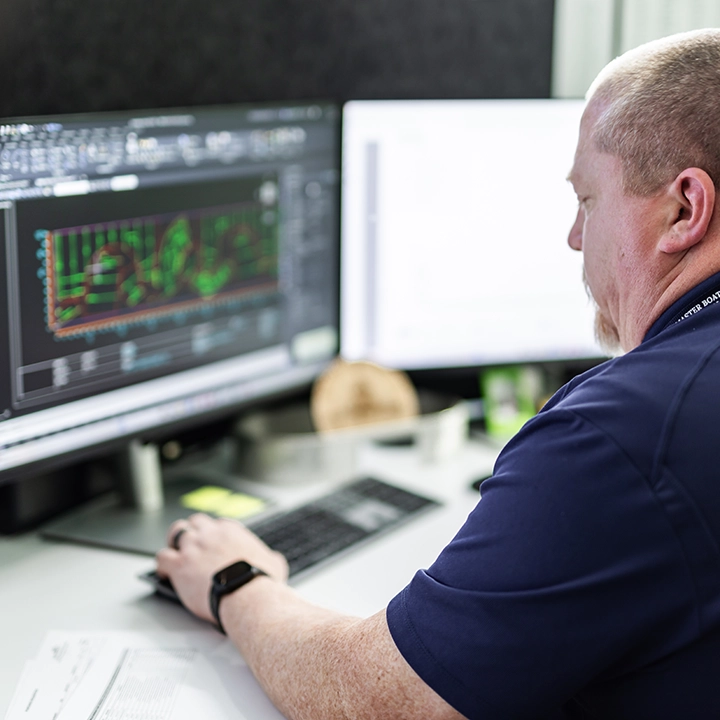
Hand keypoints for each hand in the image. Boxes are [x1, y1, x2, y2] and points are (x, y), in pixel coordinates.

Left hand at [155, 513, 288, 623]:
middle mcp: (210, 533)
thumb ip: (271, 558)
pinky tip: (164, 572)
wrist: (247, 594)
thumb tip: (275, 560)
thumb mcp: (274, 563)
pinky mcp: (180, 564)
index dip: (212, 533)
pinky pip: (161, 557)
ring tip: (174, 552)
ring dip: (173, 541)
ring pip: (175, 531)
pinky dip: (161, 564)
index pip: (217, 523)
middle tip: (191, 545)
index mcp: (231, 530)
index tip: (212, 543)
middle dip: (192, 531)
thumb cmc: (260, 581)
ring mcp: (193, 547)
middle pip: (194, 521)